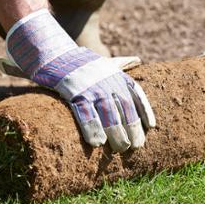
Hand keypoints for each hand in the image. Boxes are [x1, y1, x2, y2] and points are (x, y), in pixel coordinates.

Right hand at [5, 9, 154, 152]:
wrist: (53, 54)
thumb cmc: (81, 63)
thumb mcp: (103, 61)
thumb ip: (121, 64)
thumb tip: (138, 59)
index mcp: (116, 75)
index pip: (136, 93)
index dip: (145, 110)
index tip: (151, 126)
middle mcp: (107, 80)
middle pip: (125, 107)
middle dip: (132, 128)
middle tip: (135, 146)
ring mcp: (91, 86)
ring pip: (108, 113)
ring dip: (116, 133)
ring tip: (121, 149)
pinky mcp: (73, 92)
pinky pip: (86, 113)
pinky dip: (92, 129)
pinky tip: (97, 143)